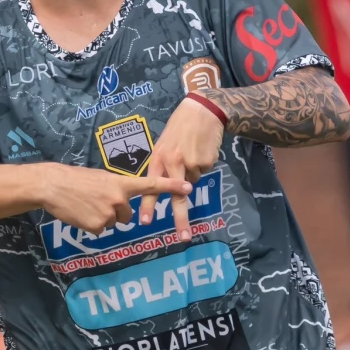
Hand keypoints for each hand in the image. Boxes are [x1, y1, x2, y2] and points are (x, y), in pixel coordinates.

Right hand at [39, 164, 191, 236]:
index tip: (189, 187)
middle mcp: (118, 199)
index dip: (171, 187)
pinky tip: (81, 214)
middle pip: (128, 215)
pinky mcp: (97, 226)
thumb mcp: (101, 178)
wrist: (53, 186)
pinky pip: (101, 230)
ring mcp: (108, 214)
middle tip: (97, 201)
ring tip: (87, 205)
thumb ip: (117, 189)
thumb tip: (124, 204)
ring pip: (114, 223)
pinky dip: (92, 224)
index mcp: (121, 184)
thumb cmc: (76, 180)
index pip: (151, 185)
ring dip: (103, 218)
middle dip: (116, 211)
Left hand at [138, 96, 225, 241]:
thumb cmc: (180, 128)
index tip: (145, 222)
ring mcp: (190, 163)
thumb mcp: (164, 144)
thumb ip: (163, 166)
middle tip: (183, 238)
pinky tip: (201, 150)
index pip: (151, 186)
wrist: (202, 112)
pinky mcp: (205, 162)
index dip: (148, 205)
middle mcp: (172, 162)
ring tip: (192, 153)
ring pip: (192, 182)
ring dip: (192, 174)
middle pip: (176, 197)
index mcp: (158, 158)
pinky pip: (203, 172)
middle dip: (180, 218)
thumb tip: (167, 188)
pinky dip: (203, 165)